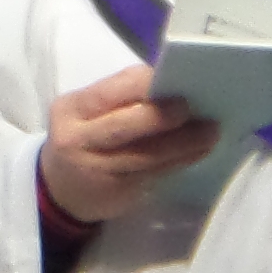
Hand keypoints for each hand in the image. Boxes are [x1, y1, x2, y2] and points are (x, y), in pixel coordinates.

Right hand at [39, 65, 214, 225]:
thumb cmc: (82, 140)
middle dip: (164, 115)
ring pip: (148, 152)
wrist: (60, 191)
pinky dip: (182, 160)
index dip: (147, 84)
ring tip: (211, 131)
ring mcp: (99, 168)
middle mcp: (79, 138)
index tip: (175, 81)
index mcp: (71, 109)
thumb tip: (170, 85)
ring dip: (185, 141)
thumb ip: (117, 100)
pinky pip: (157, 172)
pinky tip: (199, 151)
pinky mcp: (119, 190)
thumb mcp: (85, 114)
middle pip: (127, 124)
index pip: (111, 90)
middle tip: (192, 109)